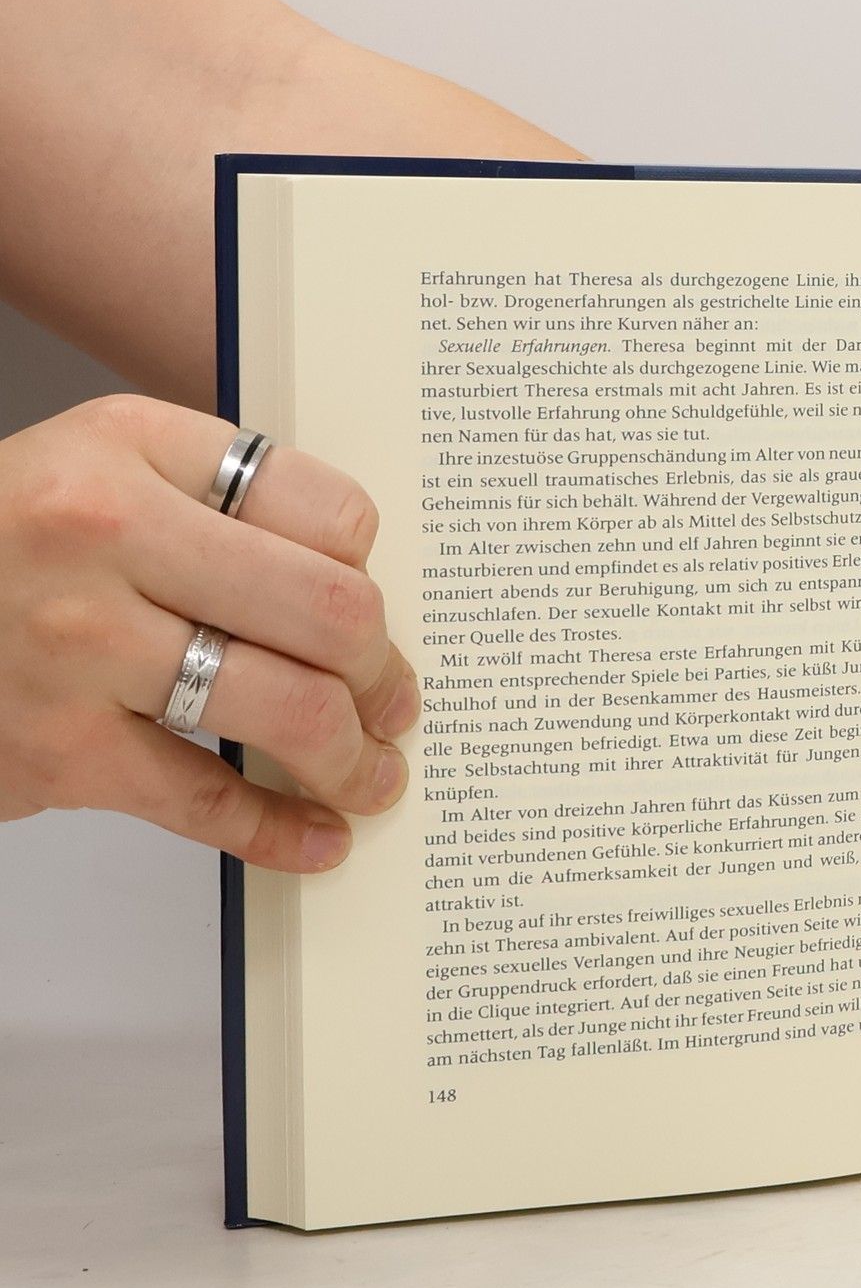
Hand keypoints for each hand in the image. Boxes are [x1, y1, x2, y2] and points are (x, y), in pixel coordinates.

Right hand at [0, 395, 416, 869]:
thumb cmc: (0, 542)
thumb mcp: (100, 468)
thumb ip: (218, 503)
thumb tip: (351, 580)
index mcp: (132, 449)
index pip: (327, 510)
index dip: (370, 571)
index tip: (374, 607)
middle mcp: (105, 536)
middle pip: (331, 612)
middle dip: (383, 673)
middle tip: (395, 702)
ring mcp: (79, 647)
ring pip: (290, 709)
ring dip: (354, 758)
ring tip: (371, 772)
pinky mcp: (57, 749)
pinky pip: (208, 802)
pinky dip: (282, 832)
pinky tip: (318, 838)